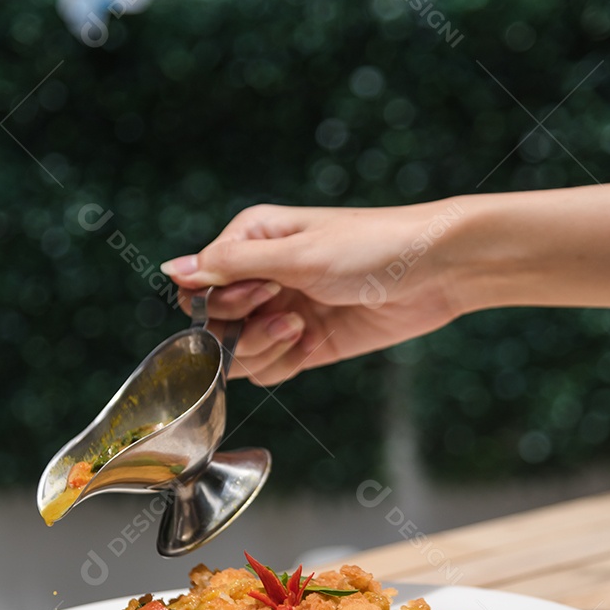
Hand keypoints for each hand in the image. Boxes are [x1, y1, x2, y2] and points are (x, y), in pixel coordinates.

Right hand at [160, 201, 466, 383]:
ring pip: (238, 352)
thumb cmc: (372, 247)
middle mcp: (261, 275)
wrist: (437, 272)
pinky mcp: (307, 343)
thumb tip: (171, 270)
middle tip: (285, 314)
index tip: (261, 293)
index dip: (219, 301)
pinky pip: (270, 369)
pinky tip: (311, 346)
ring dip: (263, 350)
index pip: (197, 285)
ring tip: (301, 330)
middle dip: (241, 329)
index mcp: (251, 240)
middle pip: (213, 323)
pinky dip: (283, 365)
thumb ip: (230, 266)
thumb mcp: (298, 254)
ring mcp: (282, 311)